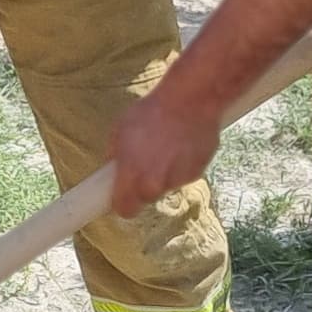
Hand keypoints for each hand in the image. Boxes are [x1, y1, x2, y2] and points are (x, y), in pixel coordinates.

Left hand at [109, 82, 223, 214]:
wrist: (191, 101)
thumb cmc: (151, 112)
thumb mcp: (120, 129)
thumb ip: (115, 155)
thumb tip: (114, 168)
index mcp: (131, 177)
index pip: (124, 210)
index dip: (121, 203)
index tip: (121, 195)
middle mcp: (154, 185)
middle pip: (145, 199)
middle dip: (142, 187)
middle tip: (143, 165)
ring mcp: (177, 181)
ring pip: (165, 186)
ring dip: (163, 174)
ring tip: (165, 148)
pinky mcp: (197, 173)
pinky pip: (183, 175)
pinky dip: (180, 166)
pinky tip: (180, 146)